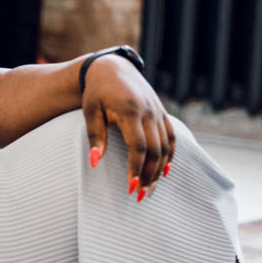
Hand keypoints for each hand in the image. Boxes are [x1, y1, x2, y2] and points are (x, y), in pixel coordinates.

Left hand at [81, 55, 174, 201]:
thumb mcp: (90, 111)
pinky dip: (170, 154)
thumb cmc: (96, 91)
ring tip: (150, 188)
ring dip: (159, 169)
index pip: (138, 146)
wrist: (112, 67)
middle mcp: (148, 111)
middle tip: (141, 195)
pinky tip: (164, 170)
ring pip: (165, 146)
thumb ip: (95, 136)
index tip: (131, 187)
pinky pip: (171, 136)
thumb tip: (94, 163)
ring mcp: (158, 111)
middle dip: (149, 174)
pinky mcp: (162, 112)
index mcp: (129, 110)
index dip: (136, 168)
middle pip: (155, 150)